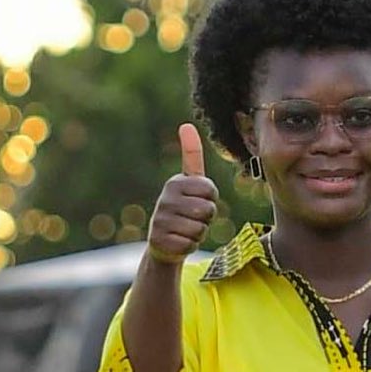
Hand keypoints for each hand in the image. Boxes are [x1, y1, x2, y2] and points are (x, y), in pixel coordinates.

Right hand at [145, 123, 221, 268]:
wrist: (163, 242)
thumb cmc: (183, 209)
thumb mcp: (189, 182)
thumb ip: (191, 156)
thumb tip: (186, 124)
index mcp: (175, 182)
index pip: (210, 190)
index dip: (211, 199)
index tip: (198, 200)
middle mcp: (165, 199)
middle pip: (207, 210)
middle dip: (206, 219)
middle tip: (191, 219)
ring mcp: (160, 220)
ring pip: (200, 229)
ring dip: (198, 234)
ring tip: (185, 231)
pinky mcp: (159, 241)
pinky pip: (190, 245)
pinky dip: (188, 246)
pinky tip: (178, 243)